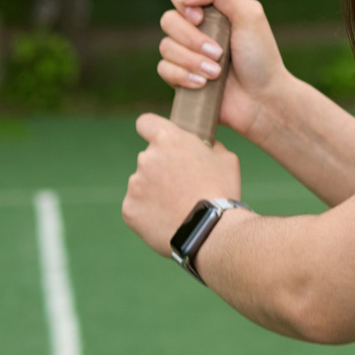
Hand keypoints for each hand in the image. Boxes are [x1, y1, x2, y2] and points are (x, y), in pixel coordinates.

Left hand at [123, 111, 245, 256]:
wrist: (210, 232)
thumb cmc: (221, 192)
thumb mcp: (225, 158)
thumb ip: (206, 146)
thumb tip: (200, 145)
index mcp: (168, 140)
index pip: (146, 123)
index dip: (152, 130)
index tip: (159, 140)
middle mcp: (146, 158)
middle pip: (149, 158)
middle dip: (162, 168)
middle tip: (182, 186)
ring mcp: (135, 185)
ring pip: (143, 184)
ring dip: (155, 191)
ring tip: (178, 208)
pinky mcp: (129, 209)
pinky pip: (137, 207)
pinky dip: (149, 212)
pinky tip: (168, 220)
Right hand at [158, 0, 286, 136]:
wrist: (261, 99)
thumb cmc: (260, 57)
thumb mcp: (250, 14)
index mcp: (210, 7)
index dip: (181, 0)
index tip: (200, 17)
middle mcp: (195, 28)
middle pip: (167, 20)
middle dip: (192, 38)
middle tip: (218, 52)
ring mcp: (186, 52)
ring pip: (165, 46)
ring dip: (192, 60)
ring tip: (216, 73)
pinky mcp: (180, 76)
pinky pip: (164, 69)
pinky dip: (184, 76)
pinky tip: (203, 84)